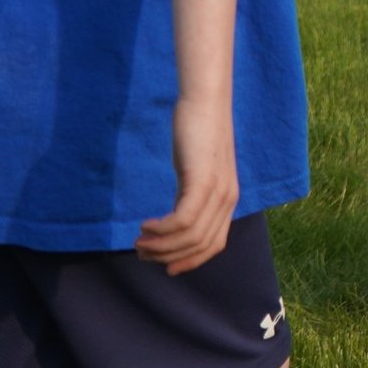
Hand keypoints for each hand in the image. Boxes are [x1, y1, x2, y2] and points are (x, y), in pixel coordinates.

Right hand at [138, 96, 237, 273]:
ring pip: (190, 237)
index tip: (165, 267)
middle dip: (169, 257)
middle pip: (200, 246)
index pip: (214, 245)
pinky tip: (145, 225)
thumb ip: (191, 193)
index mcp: (228, 200)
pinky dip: (162, 230)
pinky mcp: (202, 181)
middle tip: (142, 252)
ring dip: (161, 246)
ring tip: (139, 242)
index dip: (189, 261)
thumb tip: (177, 217)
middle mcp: (227, 200)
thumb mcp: (196, 169)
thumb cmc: (198, 131)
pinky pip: (182, 220)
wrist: (205, 101)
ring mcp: (217, 192)